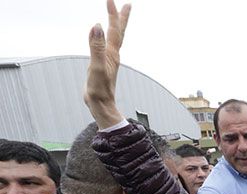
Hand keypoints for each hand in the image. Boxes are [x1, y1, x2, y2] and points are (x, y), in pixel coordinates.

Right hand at [84, 0, 129, 128]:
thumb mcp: (96, 67)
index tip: (111, 0)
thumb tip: (96, 26)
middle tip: (126, 4)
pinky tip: (102, 39)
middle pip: (119, 33)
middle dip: (121, 17)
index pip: (114, 30)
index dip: (113, 14)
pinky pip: (105, 46)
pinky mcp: (102, 65)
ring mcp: (108, 60)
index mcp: (112, 54)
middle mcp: (112, 55)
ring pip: (113, 39)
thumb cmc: (99, 90)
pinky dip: (105, 38)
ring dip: (115, 27)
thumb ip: (96, 47)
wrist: (101, 105)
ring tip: (115, 18)